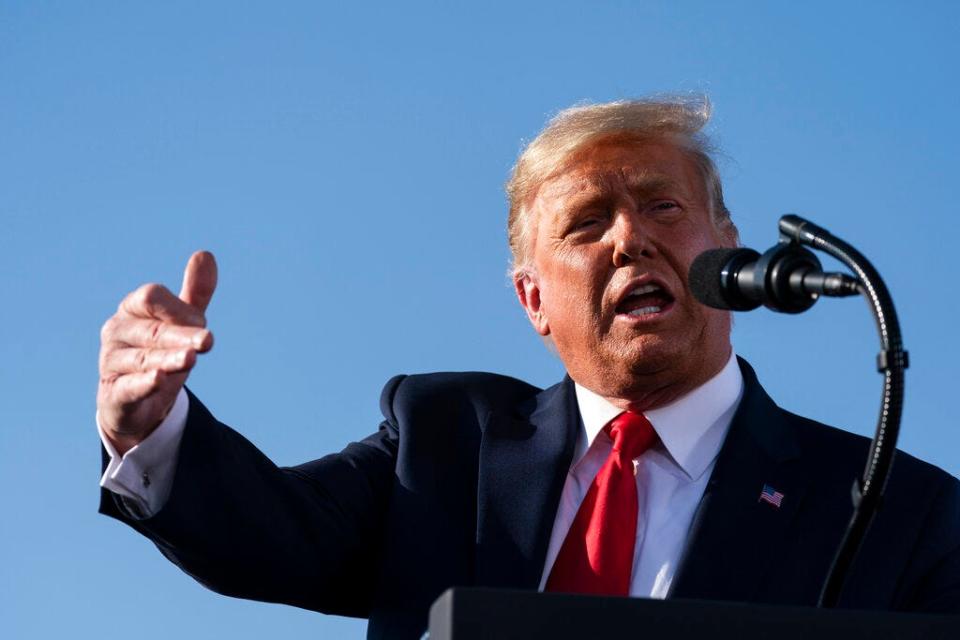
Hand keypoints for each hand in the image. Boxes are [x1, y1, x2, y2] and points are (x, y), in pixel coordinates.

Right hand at [97, 251, 217, 454]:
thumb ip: (194, 292)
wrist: (136, 402)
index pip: (151, 297)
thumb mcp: (180, 322)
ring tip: (191, 359)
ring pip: (144, 359)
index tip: (203, 322)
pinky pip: (129, 387)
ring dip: (169, 359)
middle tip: (208, 340)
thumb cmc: (160, 351)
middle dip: (182, 336)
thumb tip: (205, 254)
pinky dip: (144, 383)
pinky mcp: (114, 394)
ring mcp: (111, 363)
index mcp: (131, 309)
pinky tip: (158, 380)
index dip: (179, 308)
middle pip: (153, 330)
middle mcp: (117, 332)